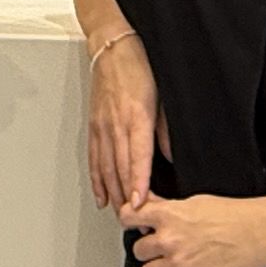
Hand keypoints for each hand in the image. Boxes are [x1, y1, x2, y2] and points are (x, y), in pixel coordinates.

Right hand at [83, 31, 155, 208]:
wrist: (112, 46)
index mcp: (136, 117)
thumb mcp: (162, 95)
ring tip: (121, 214)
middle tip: (135, 220)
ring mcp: (102, 127)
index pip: (138, 159)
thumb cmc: (138, 64)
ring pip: (106, 168)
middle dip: (127, 198)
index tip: (139, 204)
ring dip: (113, 193)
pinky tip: (102, 194)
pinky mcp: (94, 126)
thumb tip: (171, 155)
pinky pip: (94, 158)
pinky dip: (97, 179)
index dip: (138, 184)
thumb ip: (165, 129)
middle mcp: (116, 125)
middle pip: (121, 169)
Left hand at [120, 189, 265, 266]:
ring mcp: (180, 264)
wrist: (261, 231)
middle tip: (157, 250)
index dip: (128, 221)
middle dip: (147, 250)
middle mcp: (170, 240)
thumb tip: (148, 204)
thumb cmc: (235, 214)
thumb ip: (167, 206)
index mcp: (169, 215)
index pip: (129, 217)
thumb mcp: (196, 201)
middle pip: (138, 250)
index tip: (131, 225)